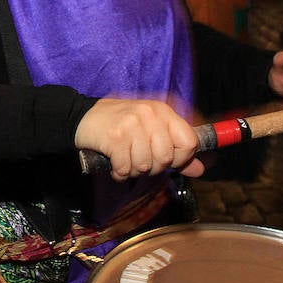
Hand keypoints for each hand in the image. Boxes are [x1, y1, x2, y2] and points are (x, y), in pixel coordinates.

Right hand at [74, 98, 204, 181]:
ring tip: (125, 158)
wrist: (81, 117)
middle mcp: (150, 114)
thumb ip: (177, 150)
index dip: (181, 158)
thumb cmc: (119, 124)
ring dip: (134, 170)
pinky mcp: (115, 137)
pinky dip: (119, 172)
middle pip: (166, 157)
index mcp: (163, 111)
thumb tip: (200, 169)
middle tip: (139, 159)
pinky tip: (114, 162)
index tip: (167, 160)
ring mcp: (132, 124)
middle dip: (153, 166)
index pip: (189, 142)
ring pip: (146, 165)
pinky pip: (126, 168)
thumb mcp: (151, 130)